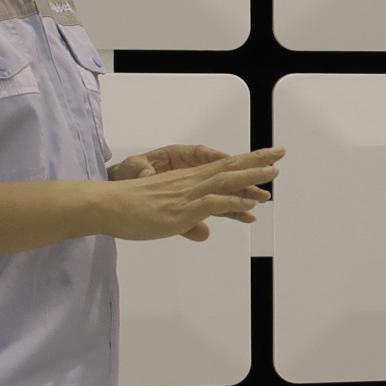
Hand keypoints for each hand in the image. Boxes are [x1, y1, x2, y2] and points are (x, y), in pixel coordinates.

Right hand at [101, 146, 282, 243]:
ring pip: (223, 180)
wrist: (105, 205)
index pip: (222, 169)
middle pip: (228, 168)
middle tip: (280, 153)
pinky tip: (249, 204)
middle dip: (256, 160)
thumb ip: (190, 224)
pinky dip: (231, 202)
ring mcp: (186, 194)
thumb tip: (205, 233)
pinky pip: (210, 202)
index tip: (267, 158)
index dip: (246, 163)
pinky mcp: (180, 209)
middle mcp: (190, 183)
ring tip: (273, 174)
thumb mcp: (168, 219)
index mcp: (187, 181)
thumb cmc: (131, 210)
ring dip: (249, 177)